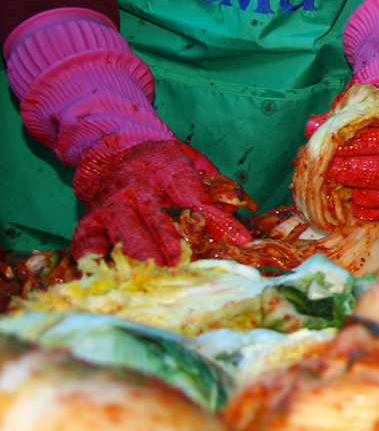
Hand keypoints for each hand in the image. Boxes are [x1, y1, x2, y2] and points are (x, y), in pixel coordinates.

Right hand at [71, 138, 253, 263]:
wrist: (114, 154)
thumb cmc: (162, 166)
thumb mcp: (192, 163)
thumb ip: (213, 187)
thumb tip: (236, 214)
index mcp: (167, 170)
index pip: (196, 198)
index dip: (218, 220)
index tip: (240, 239)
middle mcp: (136, 187)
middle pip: (158, 218)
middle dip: (174, 244)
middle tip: (189, 265)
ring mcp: (110, 205)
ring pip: (126, 232)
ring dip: (143, 256)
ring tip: (159, 276)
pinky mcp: (88, 221)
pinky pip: (86, 241)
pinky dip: (92, 257)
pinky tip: (103, 270)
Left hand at [306, 99, 378, 220]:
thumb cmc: (378, 113)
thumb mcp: (364, 103)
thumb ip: (341, 112)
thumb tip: (312, 126)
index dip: (356, 146)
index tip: (332, 146)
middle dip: (352, 172)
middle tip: (328, 168)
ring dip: (355, 192)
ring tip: (335, 184)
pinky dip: (361, 209)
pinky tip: (346, 198)